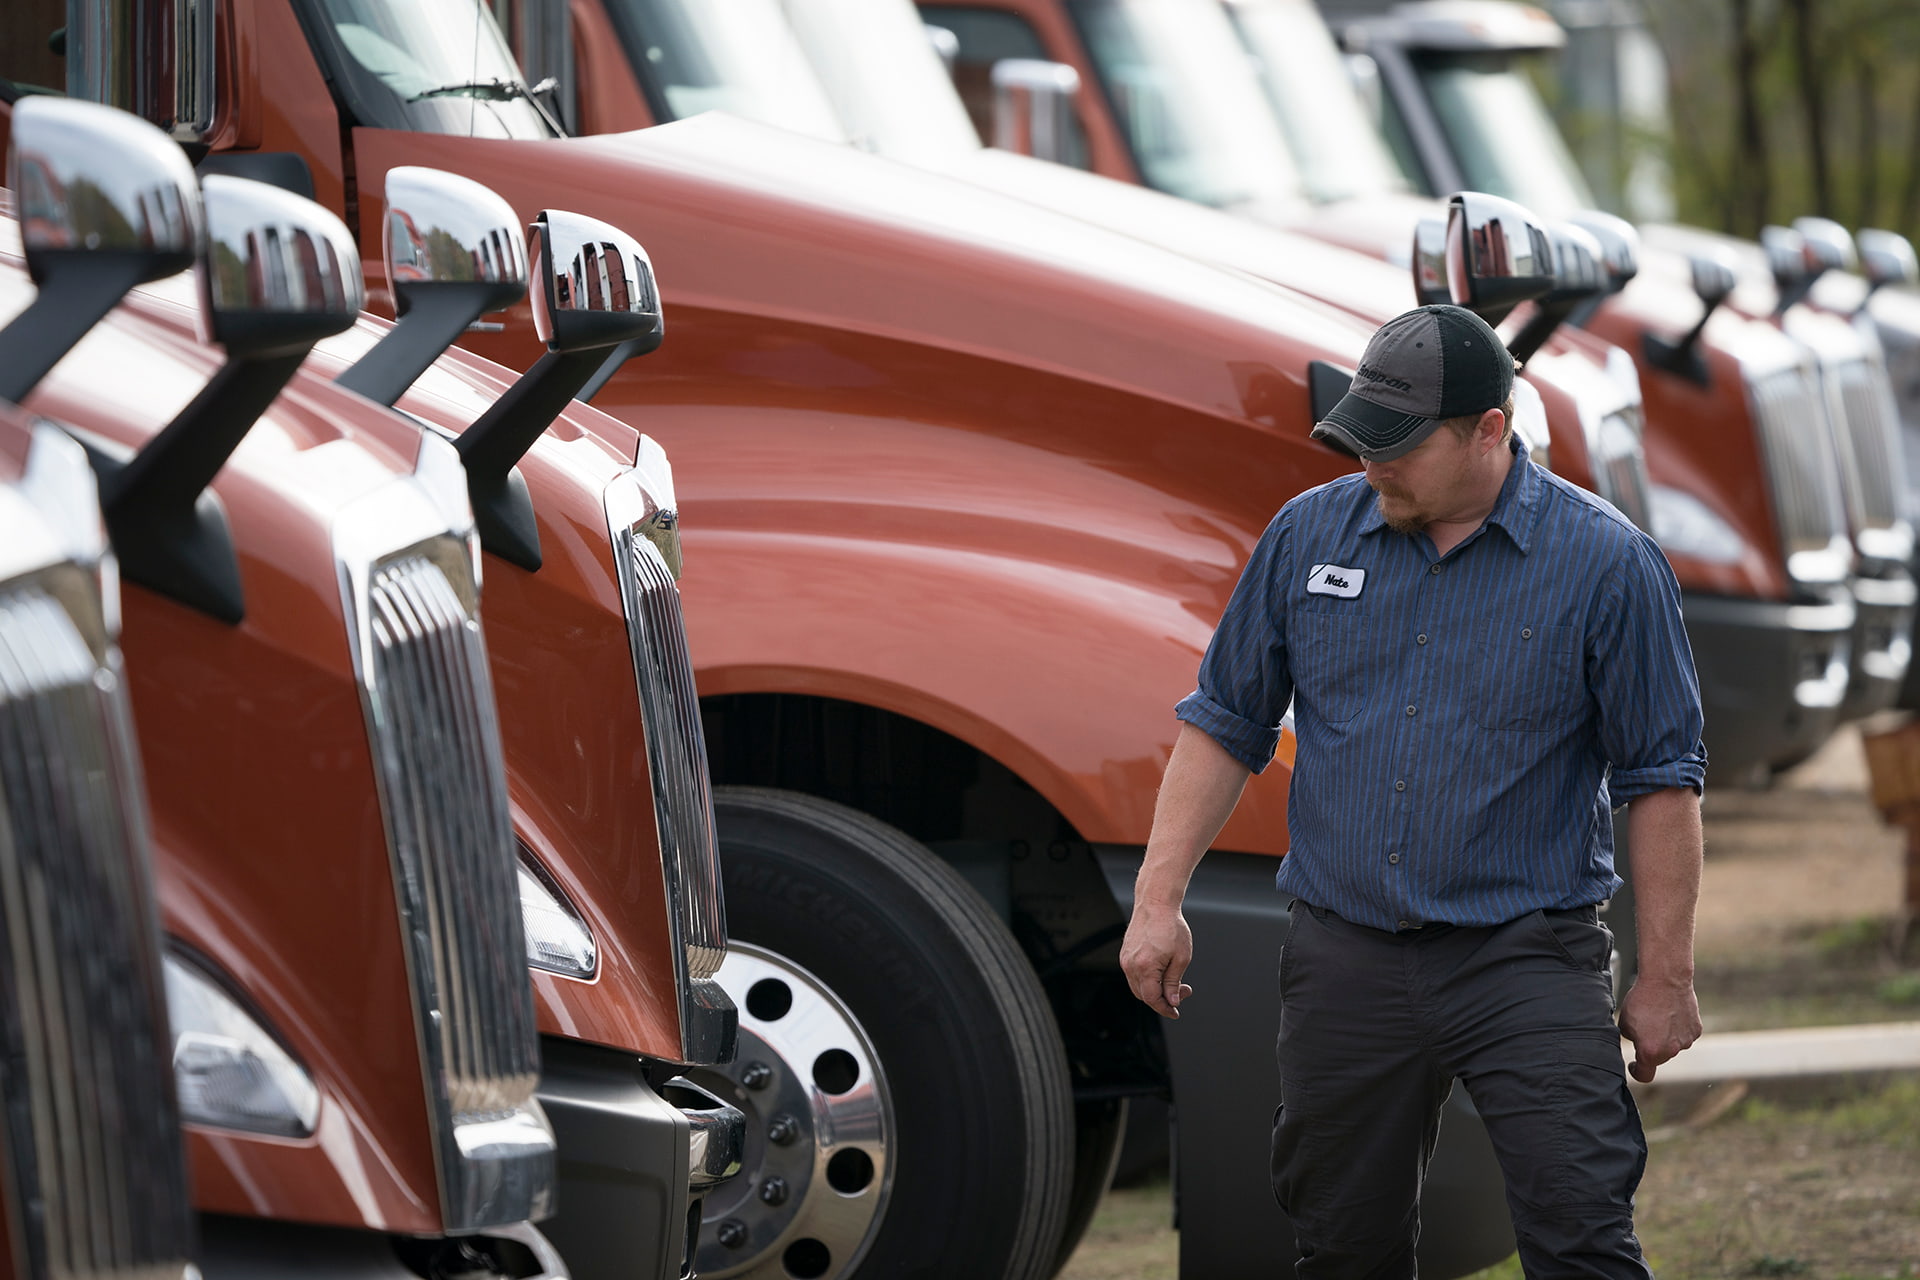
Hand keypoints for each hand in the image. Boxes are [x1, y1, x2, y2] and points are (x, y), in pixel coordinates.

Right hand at [1121, 903, 1194, 1018]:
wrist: (1156, 904)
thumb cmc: (1171, 926)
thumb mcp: (1181, 957)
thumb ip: (1174, 982)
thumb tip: (1171, 1001)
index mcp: (1145, 966)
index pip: (1152, 999)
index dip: (1165, 1009)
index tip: (1175, 1012)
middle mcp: (1131, 965)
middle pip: (1143, 996)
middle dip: (1163, 999)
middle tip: (1182, 991)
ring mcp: (1125, 960)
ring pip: (1138, 987)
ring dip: (1154, 990)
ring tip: (1174, 981)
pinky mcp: (1125, 955)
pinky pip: (1134, 976)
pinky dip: (1147, 980)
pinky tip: (1162, 973)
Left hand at [1617, 975, 1701, 1082]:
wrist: (1666, 980)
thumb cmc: (1642, 1000)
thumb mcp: (1625, 1023)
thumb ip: (1631, 1040)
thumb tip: (1636, 1044)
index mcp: (1650, 1052)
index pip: (1644, 1075)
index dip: (1637, 1072)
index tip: (1633, 1065)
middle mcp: (1671, 1051)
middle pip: (1659, 1057)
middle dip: (1650, 1047)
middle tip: (1644, 1028)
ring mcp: (1686, 1041)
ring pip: (1672, 1046)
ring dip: (1665, 1037)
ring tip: (1658, 1017)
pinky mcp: (1696, 1031)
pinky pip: (1683, 1035)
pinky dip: (1677, 1029)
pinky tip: (1671, 1014)